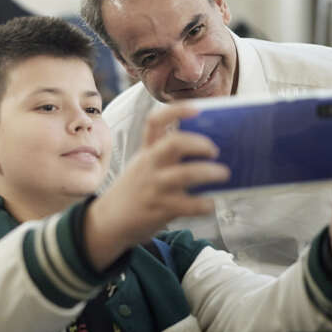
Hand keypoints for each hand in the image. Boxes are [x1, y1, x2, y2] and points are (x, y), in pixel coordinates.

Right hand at [84, 104, 227, 269]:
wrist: (108, 222)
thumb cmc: (133, 192)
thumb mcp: (142, 166)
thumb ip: (164, 156)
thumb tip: (204, 151)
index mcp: (146, 152)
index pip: (155, 122)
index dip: (177, 111)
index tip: (198, 108)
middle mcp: (150, 166)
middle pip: (174, 143)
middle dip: (199, 143)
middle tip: (214, 150)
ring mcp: (155, 187)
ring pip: (186, 174)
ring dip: (210, 172)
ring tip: (223, 174)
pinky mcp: (161, 209)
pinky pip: (190, 205)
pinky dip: (206, 204)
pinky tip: (211, 203)